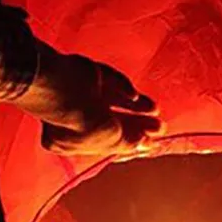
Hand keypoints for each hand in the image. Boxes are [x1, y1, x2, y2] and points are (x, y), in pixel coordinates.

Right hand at [16, 43, 161, 155]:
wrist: (62, 89)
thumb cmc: (80, 123)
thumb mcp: (108, 141)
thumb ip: (126, 143)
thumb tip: (142, 145)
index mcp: (71, 141)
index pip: (105, 144)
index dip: (128, 144)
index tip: (149, 145)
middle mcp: (74, 119)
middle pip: (111, 122)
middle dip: (136, 125)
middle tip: (159, 128)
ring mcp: (80, 96)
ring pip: (112, 101)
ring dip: (135, 107)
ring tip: (155, 110)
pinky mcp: (86, 75)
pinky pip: (108, 80)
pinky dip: (122, 86)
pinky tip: (135, 95)